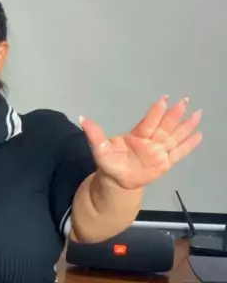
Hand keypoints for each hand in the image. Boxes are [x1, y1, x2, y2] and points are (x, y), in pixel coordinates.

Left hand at [79, 96, 202, 190]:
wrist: (117, 182)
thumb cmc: (110, 164)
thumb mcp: (100, 150)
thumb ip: (95, 135)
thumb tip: (82, 118)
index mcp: (137, 135)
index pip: (149, 123)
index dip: (156, 112)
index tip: (163, 100)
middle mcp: (151, 140)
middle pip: (165, 126)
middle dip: (175, 114)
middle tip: (185, 101)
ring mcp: (159, 151)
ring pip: (175, 136)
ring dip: (186, 126)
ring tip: (198, 114)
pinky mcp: (165, 163)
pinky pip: (179, 153)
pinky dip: (189, 145)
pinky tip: (199, 135)